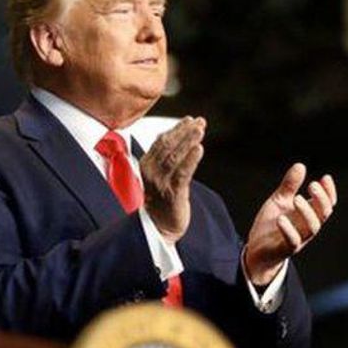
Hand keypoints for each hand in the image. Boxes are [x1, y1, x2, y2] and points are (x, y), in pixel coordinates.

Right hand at [139, 117, 205, 242]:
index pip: (161, 141)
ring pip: (174, 157)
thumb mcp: (160, 174)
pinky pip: (182, 173)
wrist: (158, 227)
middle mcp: (151, 172)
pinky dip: (190, 160)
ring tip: (200, 130)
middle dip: (184, 132)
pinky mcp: (172, 194)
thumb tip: (179, 135)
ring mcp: (161, 183)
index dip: (176, 129)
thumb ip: (166, 156)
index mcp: (147, 164)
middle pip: (168, 146)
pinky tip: (199, 149)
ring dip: (188, 141)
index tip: (190, 120)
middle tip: (199, 122)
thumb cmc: (162, 199)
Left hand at [244, 164, 336, 284]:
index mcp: (308, 215)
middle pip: (323, 214)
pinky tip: (281, 218)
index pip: (326, 204)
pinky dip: (288, 230)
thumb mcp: (279, 201)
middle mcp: (307, 227)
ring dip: (306, 212)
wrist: (257, 250)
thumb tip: (300, 165)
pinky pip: (292, 241)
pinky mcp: (285, 249)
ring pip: (312, 228)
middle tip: (312, 185)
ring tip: (297, 198)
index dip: (329, 192)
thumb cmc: (271, 225)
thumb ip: (289, 186)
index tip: (325, 178)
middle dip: (321, 199)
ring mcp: (298, 239)